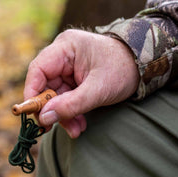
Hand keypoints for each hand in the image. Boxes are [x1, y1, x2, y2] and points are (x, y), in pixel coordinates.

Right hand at [24, 29, 139, 137]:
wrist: (145, 66)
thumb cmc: (124, 70)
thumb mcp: (98, 90)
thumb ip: (70, 105)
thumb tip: (43, 118)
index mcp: (65, 47)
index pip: (38, 70)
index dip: (32, 92)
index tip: (34, 114)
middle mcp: (62, 55)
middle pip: (44, 85)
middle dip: (51, 109)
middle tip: (52, 127)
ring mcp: (67, 67)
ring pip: (54, 95)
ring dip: (63, 114)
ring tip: (76, 129)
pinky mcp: (72, 78)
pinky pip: (64, 98)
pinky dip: (70, 112)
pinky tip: (79, 125)